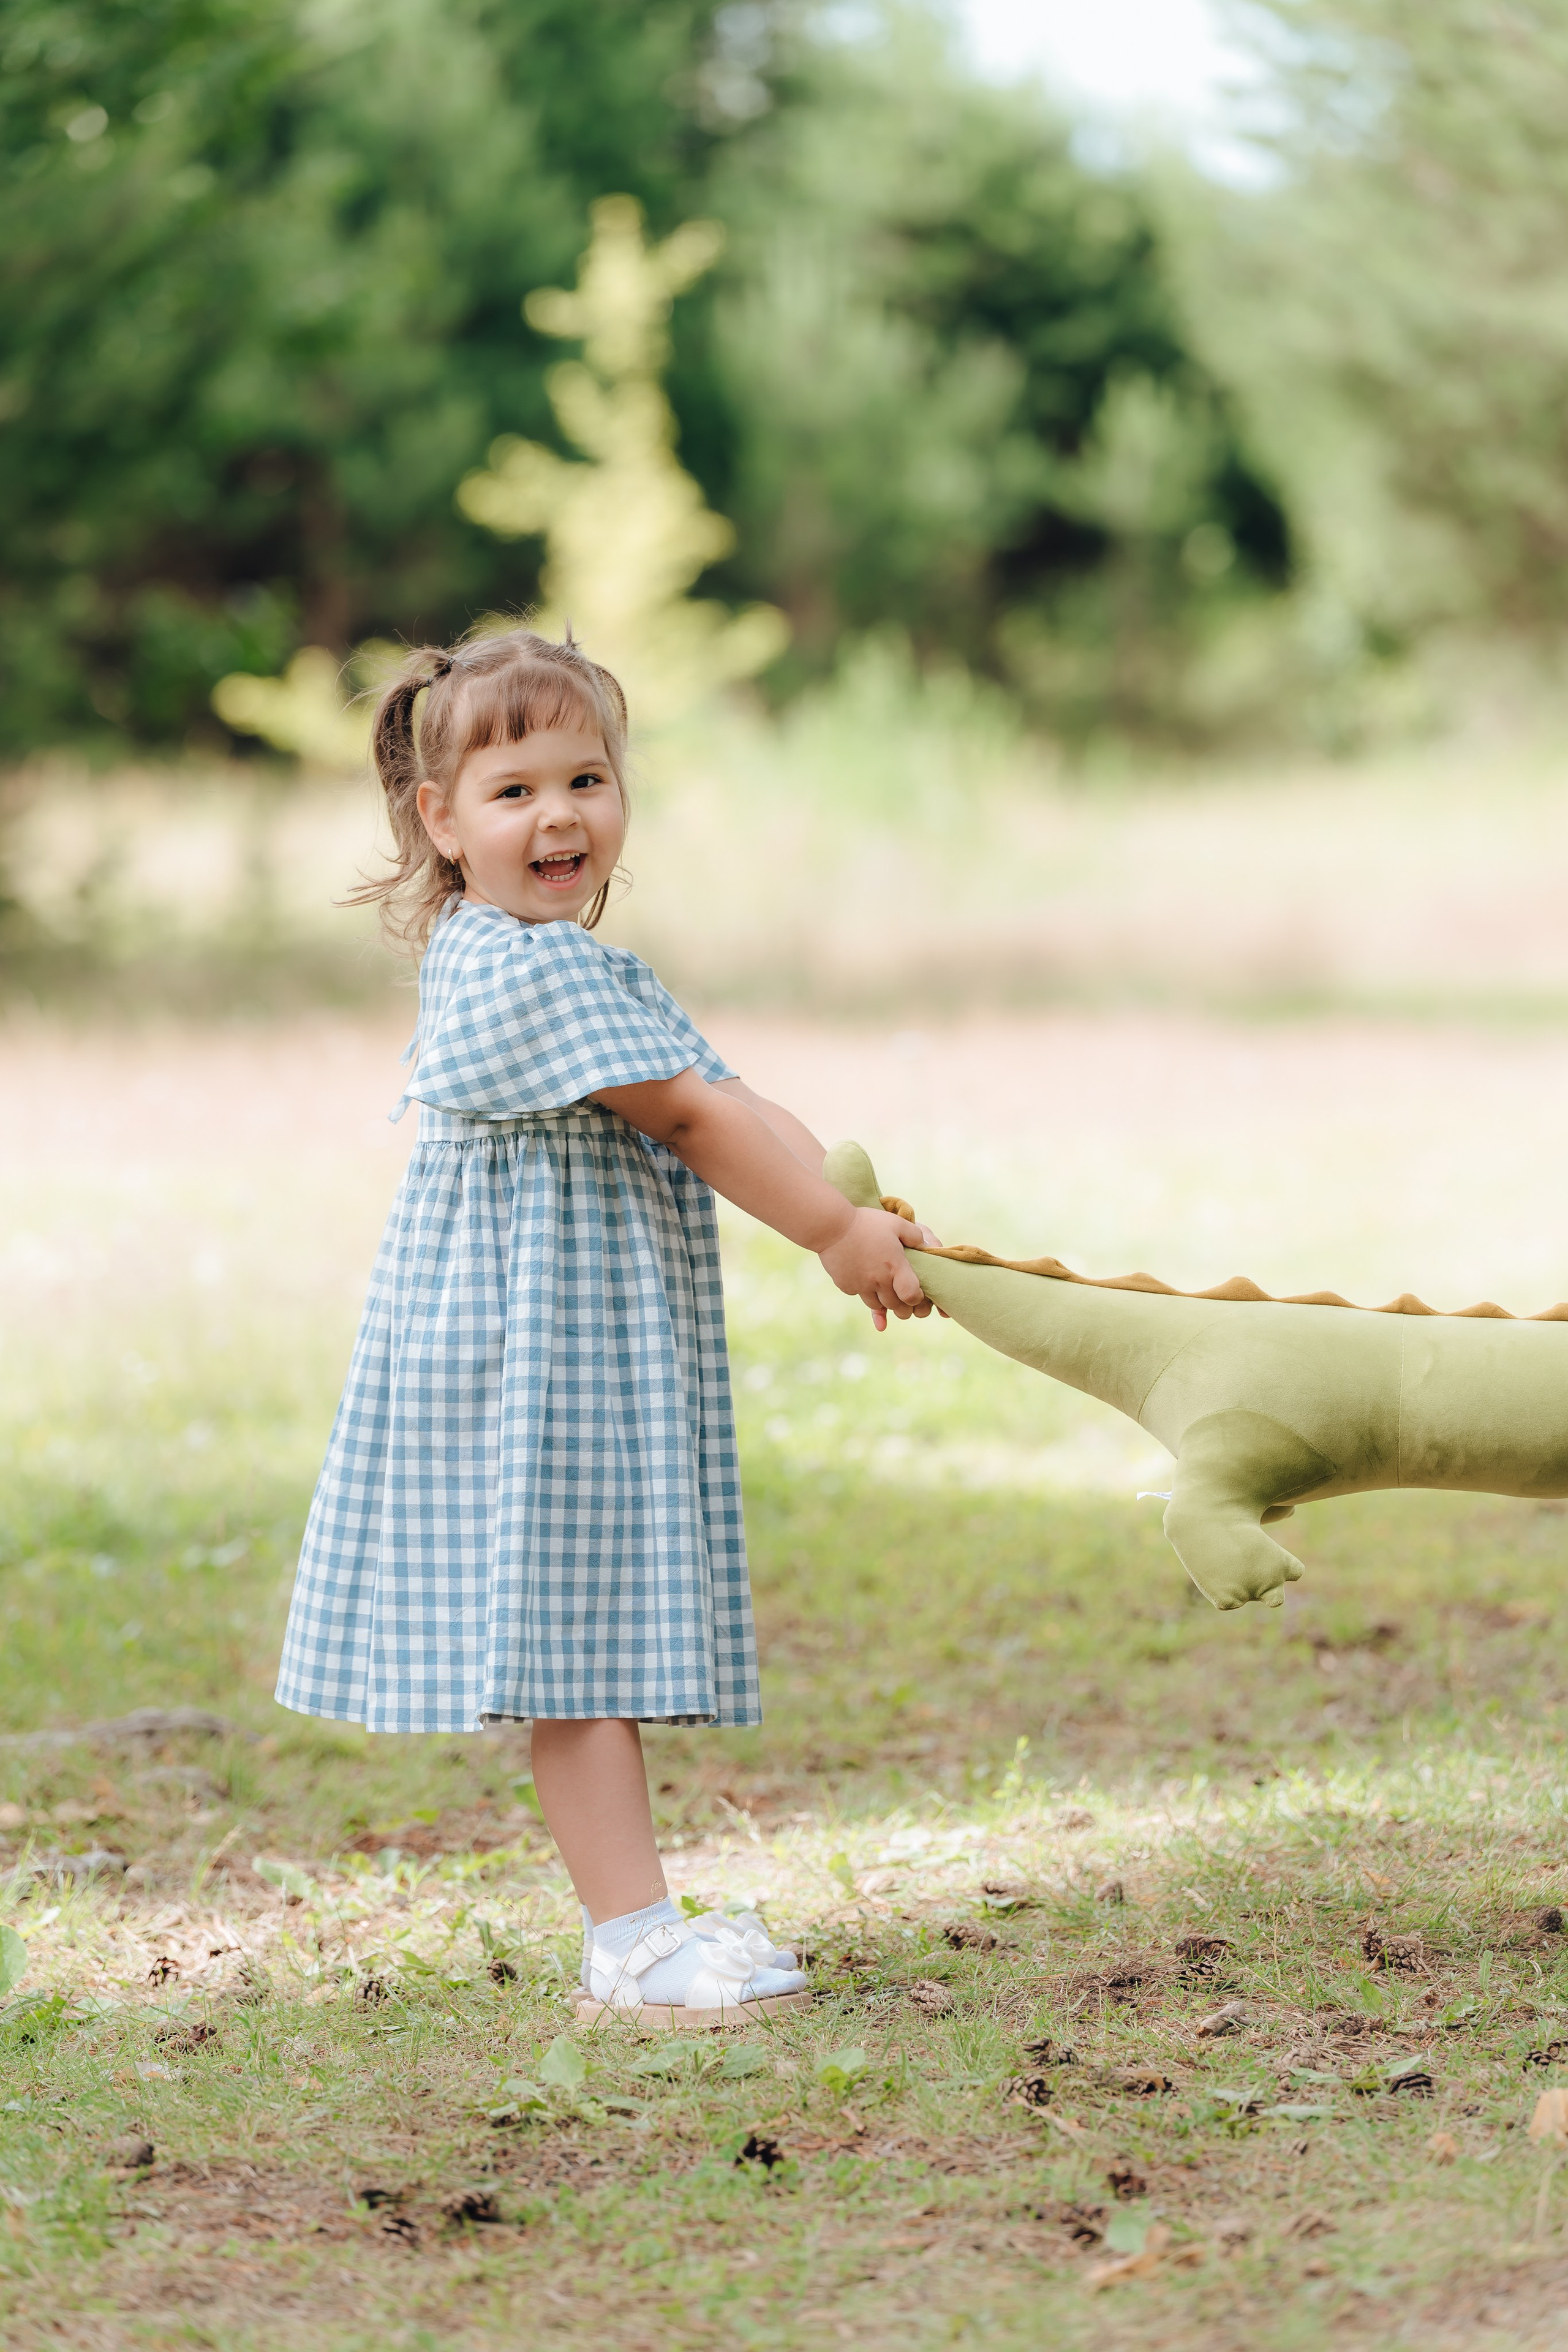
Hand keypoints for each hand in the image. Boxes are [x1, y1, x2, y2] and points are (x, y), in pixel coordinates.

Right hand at [818, 1206, 931, 1330]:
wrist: (832, 1226)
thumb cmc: (866, 1222)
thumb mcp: (895, 1222)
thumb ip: (915, 1235)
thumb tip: (927, 1246)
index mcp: (894, 1267)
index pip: (911, 1296)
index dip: (916, 1298)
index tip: (915, 1291)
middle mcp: (878, 1280)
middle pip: (895, 1305)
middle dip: (902, 1304)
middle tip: (903, 1297)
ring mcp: (860, 1285)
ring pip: (876, 1305)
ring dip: (883, 1301)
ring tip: (883, 1289)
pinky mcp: (845, 1286)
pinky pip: (858, 1295)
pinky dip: (864, 1291)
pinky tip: (863, 1279)